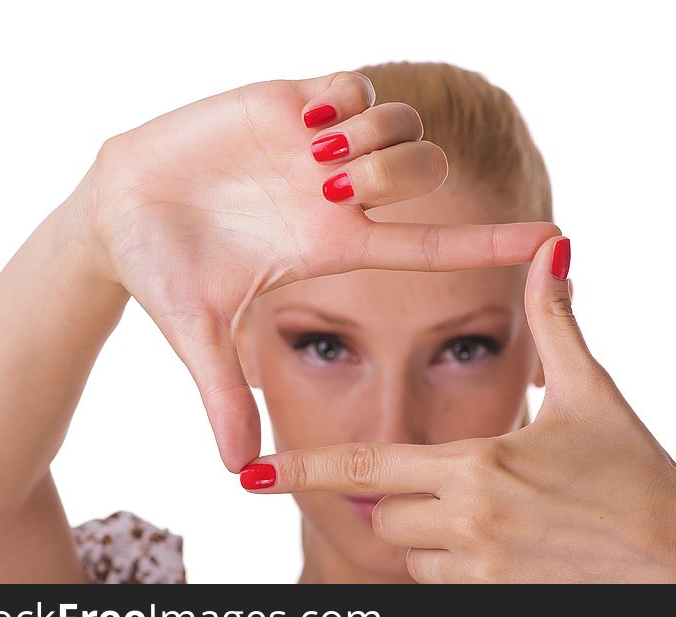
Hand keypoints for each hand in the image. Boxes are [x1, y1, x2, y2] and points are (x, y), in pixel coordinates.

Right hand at [79, 70, 559, 470]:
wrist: (120, 212)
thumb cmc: (162, 274)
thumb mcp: (199, 336)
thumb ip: (224, 396)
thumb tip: (236, 472)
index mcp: (334, 247)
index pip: (431, 247)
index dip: (492, 243)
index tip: (555, 239)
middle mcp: (339, 196)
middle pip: (424, 173)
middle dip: (397, 175)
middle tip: (330, 184)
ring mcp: (320, 148)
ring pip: (402, 126)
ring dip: (371, 137)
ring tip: (312, 151)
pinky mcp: (293, 103)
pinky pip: (357, 86)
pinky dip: (347, 98)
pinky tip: (304, 119)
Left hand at [244, 235, 675, 582]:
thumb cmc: (634, 470)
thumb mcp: (588, 390)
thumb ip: (555, 319)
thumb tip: (555, 245)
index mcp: (476, 465)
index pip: (367, 465)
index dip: (306, 470)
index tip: (254, 477)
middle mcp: (468, 522)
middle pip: (386, 510)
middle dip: (400, 494)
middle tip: (450, 478)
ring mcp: (482, 569)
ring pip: (412, 550)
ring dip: (431, 529)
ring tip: (491, 509)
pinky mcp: (499, 599)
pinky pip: (443, 580)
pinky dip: (457, 560)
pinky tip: (506, 541)